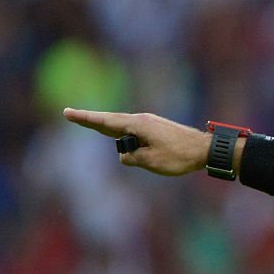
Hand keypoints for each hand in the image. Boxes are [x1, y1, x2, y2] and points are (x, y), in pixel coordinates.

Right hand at [63, 108, 210, 175]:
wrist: (205, 149)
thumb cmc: (179, 156)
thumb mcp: (150, 161)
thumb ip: (130, 158)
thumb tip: (125, 155)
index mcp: (137, 125)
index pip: (105, 121)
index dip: (85, 119)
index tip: (67, 112)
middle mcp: (142, 120)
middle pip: (110, 121)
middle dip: (90, 120)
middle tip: (70, 115)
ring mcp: (150, 123)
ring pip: (123, 127)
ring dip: (108, 128)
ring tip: (89, 124)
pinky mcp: (157, 128)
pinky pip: (134, 131)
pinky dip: (123, 133)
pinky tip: (119, 136)